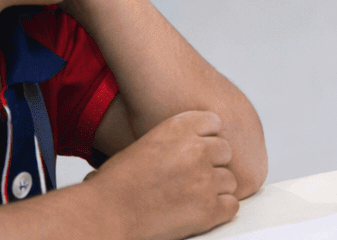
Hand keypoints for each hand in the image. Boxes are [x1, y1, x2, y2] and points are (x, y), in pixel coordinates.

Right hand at [84, 110, 238, 239]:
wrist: (105, 213)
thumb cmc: (116, 183)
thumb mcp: (147, 142)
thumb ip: (177, 140)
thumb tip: (193, 144)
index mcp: (180, 127)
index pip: (215, 122)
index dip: (208, 138)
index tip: (200, 149)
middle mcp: (196, 149)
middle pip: (226, 151)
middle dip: (213, 164)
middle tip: (193, 177)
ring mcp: (205, 179)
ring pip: (230, 180)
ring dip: (216, 189)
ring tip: (191, 197)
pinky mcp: (209, 208)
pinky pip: (231, 205)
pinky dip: (220, 210)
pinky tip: (201, 211)